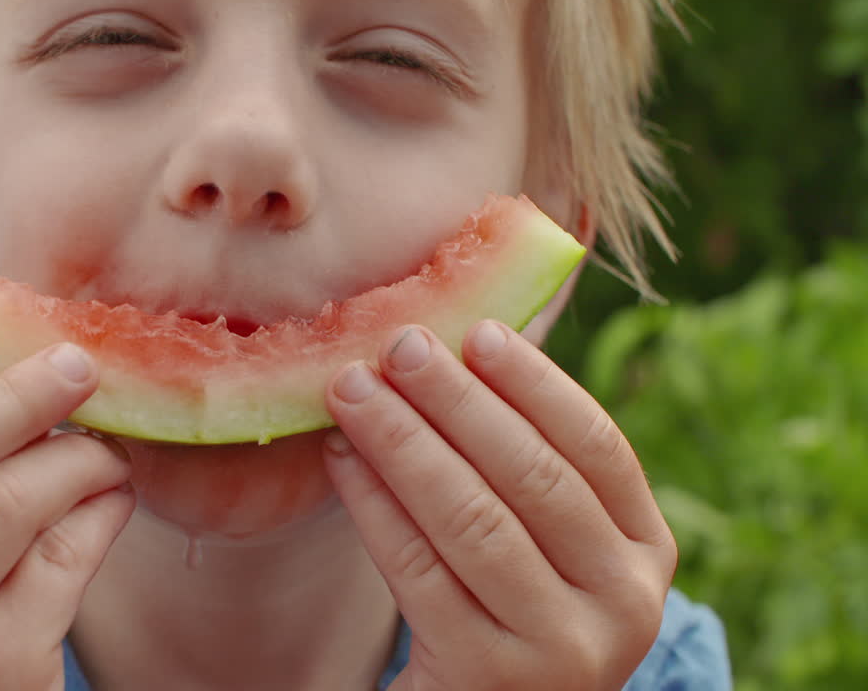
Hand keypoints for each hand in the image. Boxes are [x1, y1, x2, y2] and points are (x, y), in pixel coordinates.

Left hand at [323, 321, 676, 690]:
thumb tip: (454, 342)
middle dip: (457, 400)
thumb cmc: (502, 606)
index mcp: (646, 552)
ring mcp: (562, 648)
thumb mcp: (544, 544)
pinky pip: (419, 569)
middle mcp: (624, 604)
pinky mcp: (489, 677)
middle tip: (398, 346)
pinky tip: (341, 459)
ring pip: (473, 519)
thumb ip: (523, 462)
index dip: (536, 383)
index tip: (476, 330)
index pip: (598, 447)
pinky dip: (374, 504)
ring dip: (404, 441)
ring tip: (352, 390)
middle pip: (533, 476)